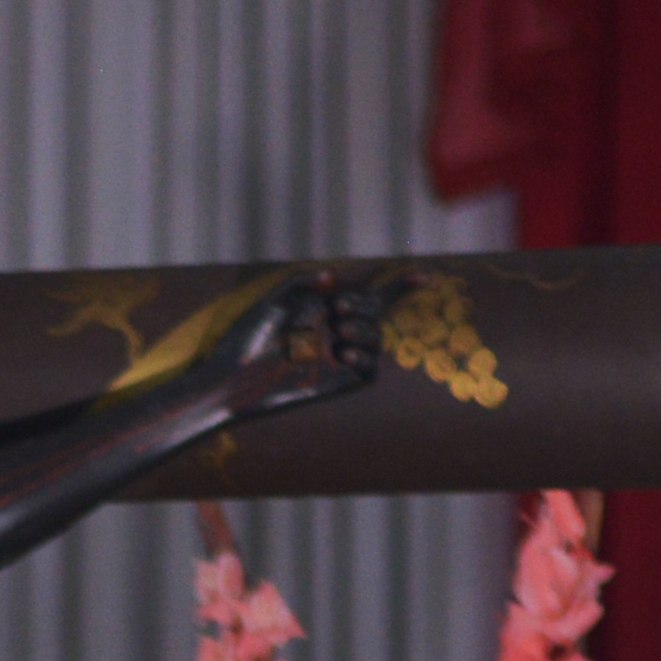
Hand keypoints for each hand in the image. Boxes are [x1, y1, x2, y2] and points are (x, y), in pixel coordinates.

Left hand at [242, 267, 389, 423]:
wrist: (234, 379)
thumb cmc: (247, 338)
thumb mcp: (273, 299)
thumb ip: (302, 280)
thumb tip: (333, 278)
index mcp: (327, 308)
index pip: (371, 295)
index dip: (401, 286)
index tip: (426, 277)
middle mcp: (338, 331)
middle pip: (375, 311)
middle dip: (362, 305)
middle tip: (335, 309)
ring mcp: (341, 357)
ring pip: (376, 337)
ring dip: (364, 329)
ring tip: (338, 331)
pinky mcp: (341, 382)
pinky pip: (370, 368)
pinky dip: (364, 357)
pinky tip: (343, 353)